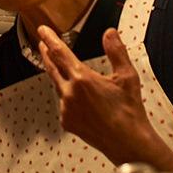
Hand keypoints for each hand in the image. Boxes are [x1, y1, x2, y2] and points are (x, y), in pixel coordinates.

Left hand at [36, 25, 172, 172]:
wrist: (128, 142)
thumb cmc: (129, 112)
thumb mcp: (127, 76)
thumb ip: (116, 51)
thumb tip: (109, 33)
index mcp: (82, 79)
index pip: (60, 53)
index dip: (50, 39)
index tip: (42, 30)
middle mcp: (70, 94)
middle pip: (53, 68)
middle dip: (47, 54)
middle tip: (43, 44)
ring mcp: (67, 109)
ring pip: (58, 86)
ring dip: (58, 74)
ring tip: (60, 67)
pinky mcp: (68, 122)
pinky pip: (63, 103)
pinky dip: (67, 95)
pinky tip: (75, 96)